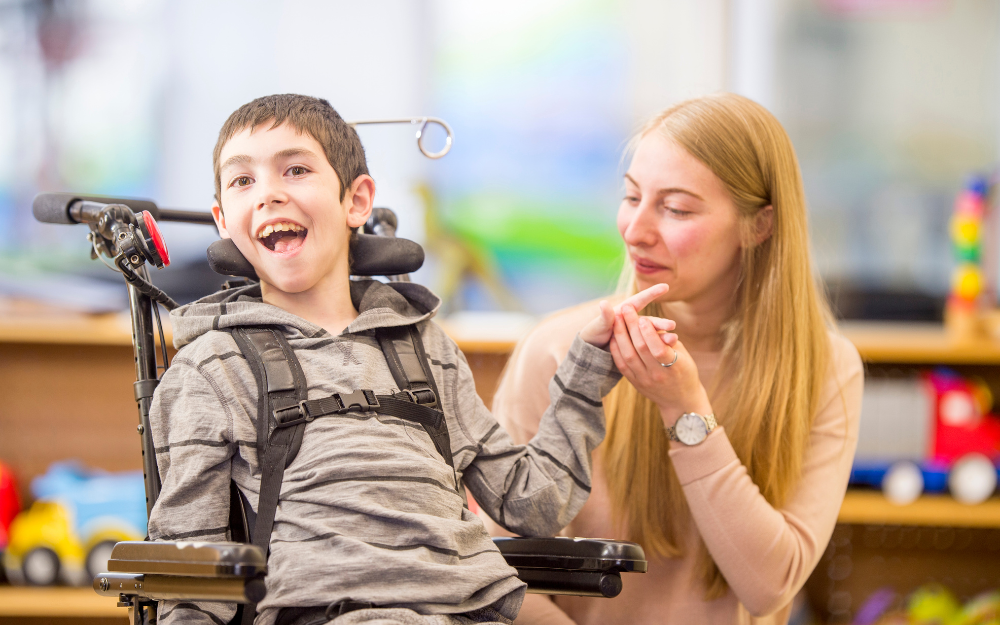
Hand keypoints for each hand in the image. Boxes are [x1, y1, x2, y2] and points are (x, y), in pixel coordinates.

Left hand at [579, 284, 673, 347]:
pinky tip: (669, 349)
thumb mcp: (597, 326)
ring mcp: (638, 334)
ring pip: (652, 335)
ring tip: (673, 340)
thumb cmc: (594, 334)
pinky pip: (650, 347)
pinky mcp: (639, 346)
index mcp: (624, 312)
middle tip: (672, 325)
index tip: (665, 287)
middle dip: (661, 323)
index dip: (651, 293)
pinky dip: (659, 347)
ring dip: (662, 337)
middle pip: (649, 321)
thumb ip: (604, 317)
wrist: (592, 351)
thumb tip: (604, 303)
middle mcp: (634, 322)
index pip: (639, 300)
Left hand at [609, 304, 711, 427]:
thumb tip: (655, 323)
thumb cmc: (685, 372)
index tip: (642, 317)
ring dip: (620, 335)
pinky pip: (622, 365)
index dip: (649, 333)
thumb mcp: (683, 355)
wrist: (681, 402)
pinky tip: (613, 336)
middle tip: (625, 308)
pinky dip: (616, 350)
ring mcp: (644, 380)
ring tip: (616, 318)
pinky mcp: (635, 383)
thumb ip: (669, 340)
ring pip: (628, 356)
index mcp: (673, 367)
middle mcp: (657, 375)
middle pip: (640, 348)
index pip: (657, 348)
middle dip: (631, 326)